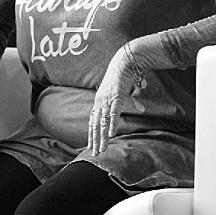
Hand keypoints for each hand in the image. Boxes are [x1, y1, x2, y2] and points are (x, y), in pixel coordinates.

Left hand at [85, 39, 150, 157]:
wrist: (125, 60)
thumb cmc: (121, 75)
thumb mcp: (115, 91)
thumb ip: (114, 102)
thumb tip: (115, 111)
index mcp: (99, 101)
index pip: (93, 121)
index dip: (91, 134)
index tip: (90, 146)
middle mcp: (100, 102)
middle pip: (95, 125)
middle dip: (94, 140)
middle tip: (94, 154)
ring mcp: (107, 99)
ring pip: (103, 122)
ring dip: (101, 137)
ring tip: (101, 149)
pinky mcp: (117, 96)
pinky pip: (114, 112)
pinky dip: (112, 123)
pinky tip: (111, 134)